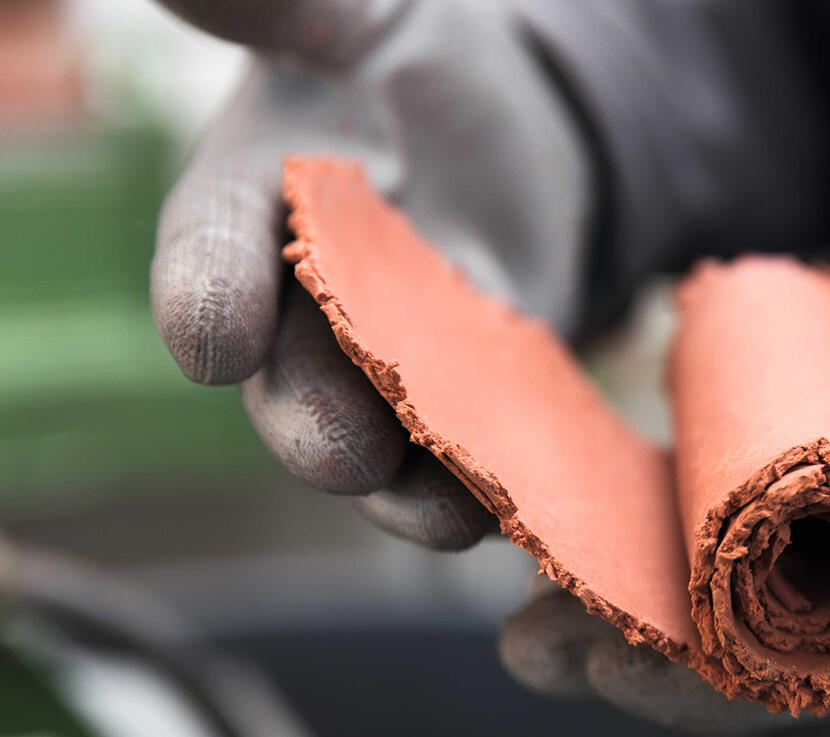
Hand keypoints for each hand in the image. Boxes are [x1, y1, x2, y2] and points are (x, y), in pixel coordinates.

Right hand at [151, 0, 593, 548]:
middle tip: (344, 452)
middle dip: (317, 423)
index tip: (211, 336)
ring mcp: (388, 372)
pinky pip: (479, 459)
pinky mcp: (473, 402)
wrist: (489, 135)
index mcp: (247, 210)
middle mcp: (303, 314)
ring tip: (453, 511)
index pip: (210, 255)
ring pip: (389, 449)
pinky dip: (506, 486)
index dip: (206, 295)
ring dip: (417, 488)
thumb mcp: (353, 16)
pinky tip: (541, 504)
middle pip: (294, 385)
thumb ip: (286, 8)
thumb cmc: (395, 64)